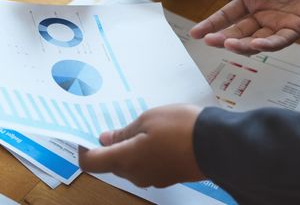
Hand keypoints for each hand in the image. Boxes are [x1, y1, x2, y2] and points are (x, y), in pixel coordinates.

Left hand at [78, 104, 204, 187]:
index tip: (87, 134)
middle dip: (112, 145)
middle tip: (123, 122)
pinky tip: (160, 136)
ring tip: (146, 126)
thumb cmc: (179, 127)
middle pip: (111, 163)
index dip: (83, 149)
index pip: (90, 163)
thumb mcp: (147, 119)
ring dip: (131, 147)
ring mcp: (152, 178)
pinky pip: (147, 166)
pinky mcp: (167, 177)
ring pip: (130, 164)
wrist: (216, 144)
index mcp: (125, 160)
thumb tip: (106, 140)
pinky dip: (146, 152)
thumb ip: (123, 132)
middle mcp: (135, 175)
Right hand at [190, 0, 299, 53]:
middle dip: (221, 38)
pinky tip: (254, 44)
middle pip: (238, 32)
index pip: (227, 16)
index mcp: (252, 0)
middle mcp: (263, 15)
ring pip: (255, 42)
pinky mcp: (295, 29)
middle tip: (209, 40)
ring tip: (226, 43)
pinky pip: (278, 42)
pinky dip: (266, 45)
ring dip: (240, 44)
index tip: (196, 32)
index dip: (211, 24)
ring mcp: (278, 24)